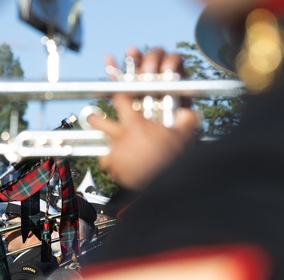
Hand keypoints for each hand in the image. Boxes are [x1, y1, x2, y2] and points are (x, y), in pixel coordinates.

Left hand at [88, 48, 201, 190]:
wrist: (163, 181)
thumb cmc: (173, 158)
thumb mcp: (185, 134)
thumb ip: (186, 119)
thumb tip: (189, 113)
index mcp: (136, 123)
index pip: (121, 100)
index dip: (118, 94)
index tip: (117, 93)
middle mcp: (121, 136)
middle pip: (99, 122)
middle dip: (95, 118)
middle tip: (93, 117)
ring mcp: (115, 153)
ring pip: (100, 145)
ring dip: (102, 143)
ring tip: (104, 144)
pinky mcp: (114, 169)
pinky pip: (106, 164)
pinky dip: (109, 164)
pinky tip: (115, 164)